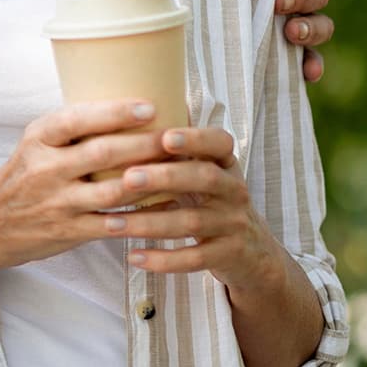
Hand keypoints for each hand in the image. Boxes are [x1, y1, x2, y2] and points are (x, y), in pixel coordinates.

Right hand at [0, 100, 174, 266]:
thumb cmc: (23, 175)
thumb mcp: (35, 144)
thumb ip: (71, 130)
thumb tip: (126, 106)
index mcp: (38, 139)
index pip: (77, 119)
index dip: (115, 113)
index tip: (148, 106)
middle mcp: (46, 169)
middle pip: (103, 154)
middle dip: (144, 145)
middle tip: (177, 137)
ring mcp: (58, 202)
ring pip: (113, 191)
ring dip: (151, 181)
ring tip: (180, 171)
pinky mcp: (68, 231)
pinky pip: (112, 224)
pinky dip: (142, 216)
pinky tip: (165, 207)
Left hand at [105, 128, 283, 292]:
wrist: (253, 251)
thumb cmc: (212, 200)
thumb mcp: (205, 170)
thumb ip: (178, 148)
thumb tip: (131, 106)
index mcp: (226, 163)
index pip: (220, 143)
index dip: (195, 138)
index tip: (164, 137)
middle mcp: (234, 190)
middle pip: (205, 179)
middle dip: (165, 177)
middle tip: (128, 178)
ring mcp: (233, 224)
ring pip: (192, 222)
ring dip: (150, 223)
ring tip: (114, 224)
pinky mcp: (228, 255)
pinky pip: (194, 258)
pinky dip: (163, 259)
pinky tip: (133, 256)